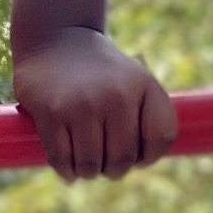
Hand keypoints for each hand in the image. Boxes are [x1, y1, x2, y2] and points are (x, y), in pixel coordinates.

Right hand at [12, 28, 175, 180]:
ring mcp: (83, 104)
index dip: (149, 156)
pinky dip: (66, 171)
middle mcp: (117, 95)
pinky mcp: (51, 112)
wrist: (55, 39)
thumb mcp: (134, 80)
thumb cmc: (99, 71)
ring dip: (88, 173)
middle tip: (105, 165)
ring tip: (86, 166)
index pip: (161, 138)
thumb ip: (149, 116)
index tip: (136, 155)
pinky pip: (62, 159)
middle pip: (123, 159)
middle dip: (114, 170)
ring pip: (91, 164)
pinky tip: (68, 169)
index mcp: (143, 85)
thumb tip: (141, 163)